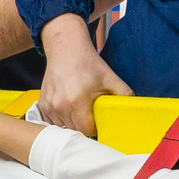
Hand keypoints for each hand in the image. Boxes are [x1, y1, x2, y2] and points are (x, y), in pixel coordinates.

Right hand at [37, 13, 129, 133]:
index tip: (99, 122)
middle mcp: (60, 105)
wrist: (65, 48)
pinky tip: (68, 109)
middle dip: (84, 127)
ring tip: (80, 111)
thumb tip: (135, 108)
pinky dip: (61, 119)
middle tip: (92, 117)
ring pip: (63, 127)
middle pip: (74, 130)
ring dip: (72, 124)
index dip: (95, 129)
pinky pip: (52, 121)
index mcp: (77, 100)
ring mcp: (49, 105)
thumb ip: (124, 93)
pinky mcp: (43, 103)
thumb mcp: (109, 77)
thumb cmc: (88, 63)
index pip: (86, 130)